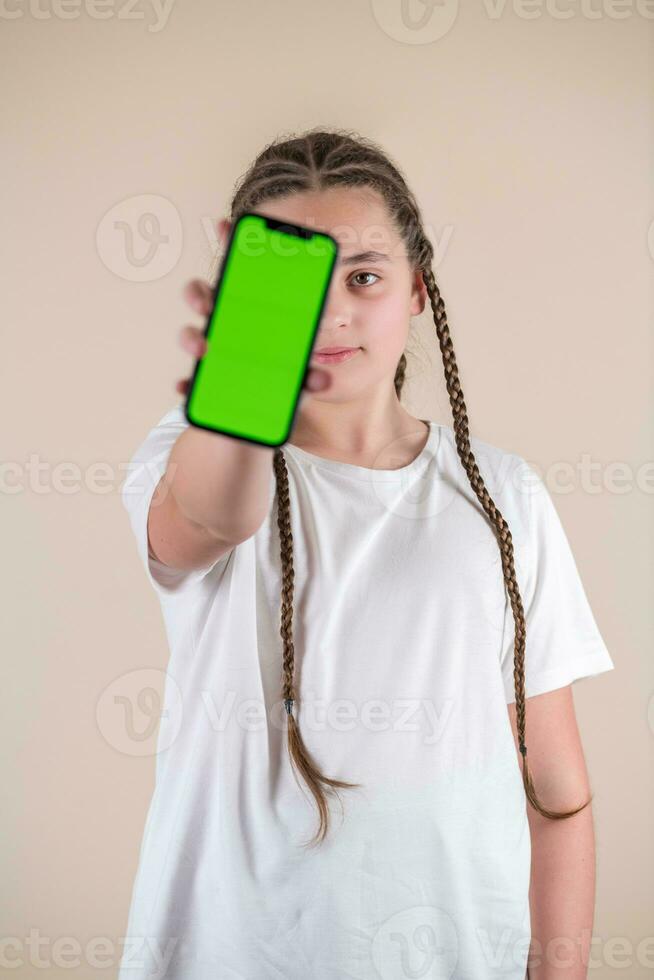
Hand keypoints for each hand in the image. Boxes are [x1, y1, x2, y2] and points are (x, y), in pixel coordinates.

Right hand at [175, 220, 331, 416]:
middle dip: (200, 293)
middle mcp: (226, 329)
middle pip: (206, 298)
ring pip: (191, 334)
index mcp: (252, 315)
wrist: (259, 426)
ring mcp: (210, 354)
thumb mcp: (299, 381)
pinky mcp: (200, 385)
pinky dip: (186, 384)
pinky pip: (188, 381)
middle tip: (209, 302)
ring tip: (203, 347)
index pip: (240, 274)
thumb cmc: (280, 389)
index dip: (231, 246)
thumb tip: (323, 379)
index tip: (226, 224)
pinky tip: (186, 387)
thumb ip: (309, 378)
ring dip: (190, 336)